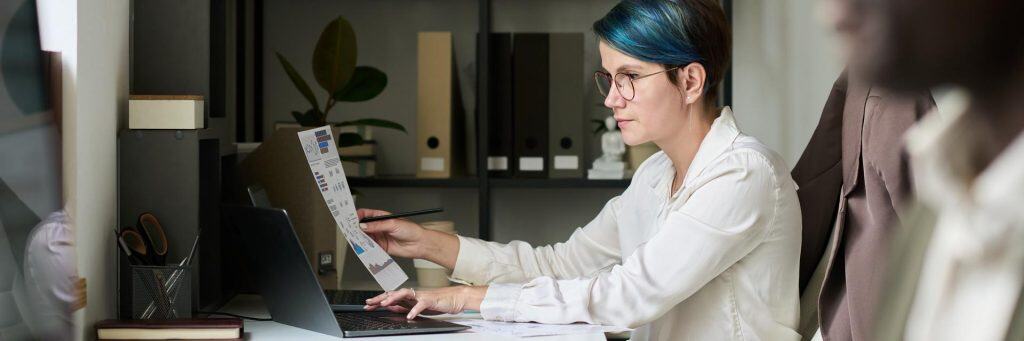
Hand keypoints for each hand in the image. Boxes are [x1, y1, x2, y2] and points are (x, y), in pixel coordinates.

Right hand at [356, 208, 426, 258]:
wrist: (419, 244)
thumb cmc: (410, 230)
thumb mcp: (392, 224)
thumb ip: (377, 226)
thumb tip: (363, 226)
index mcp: (382, 217)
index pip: (366, 214)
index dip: (358, 215)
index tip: (352, 218)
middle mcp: (379, 227)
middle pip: (363, 226)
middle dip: (356, 228)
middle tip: (351, 230)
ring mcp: (379, 237)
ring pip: (365, 237)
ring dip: (360, 238)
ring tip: (356, 238)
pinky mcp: (381, 247)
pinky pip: (370, 247)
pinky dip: (366, 247)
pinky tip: (364, 246)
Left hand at [364, 286, 487, 318]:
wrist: (455, 298)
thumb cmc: (437, 302)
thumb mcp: (417, 306)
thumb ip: (404, 306)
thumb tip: (390, 307)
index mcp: (409, 296)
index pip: (391, 296)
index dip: (378, 300)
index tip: (368, 304)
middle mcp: (413, 294)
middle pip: (394, 293)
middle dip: (380, 298)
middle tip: (369, 303)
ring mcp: (421, 296)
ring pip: (405, 294)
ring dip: (394, 299)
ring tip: (385, 304)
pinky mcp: (431, 300)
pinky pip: (421, 304)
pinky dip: (415, 310)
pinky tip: (409, 316)